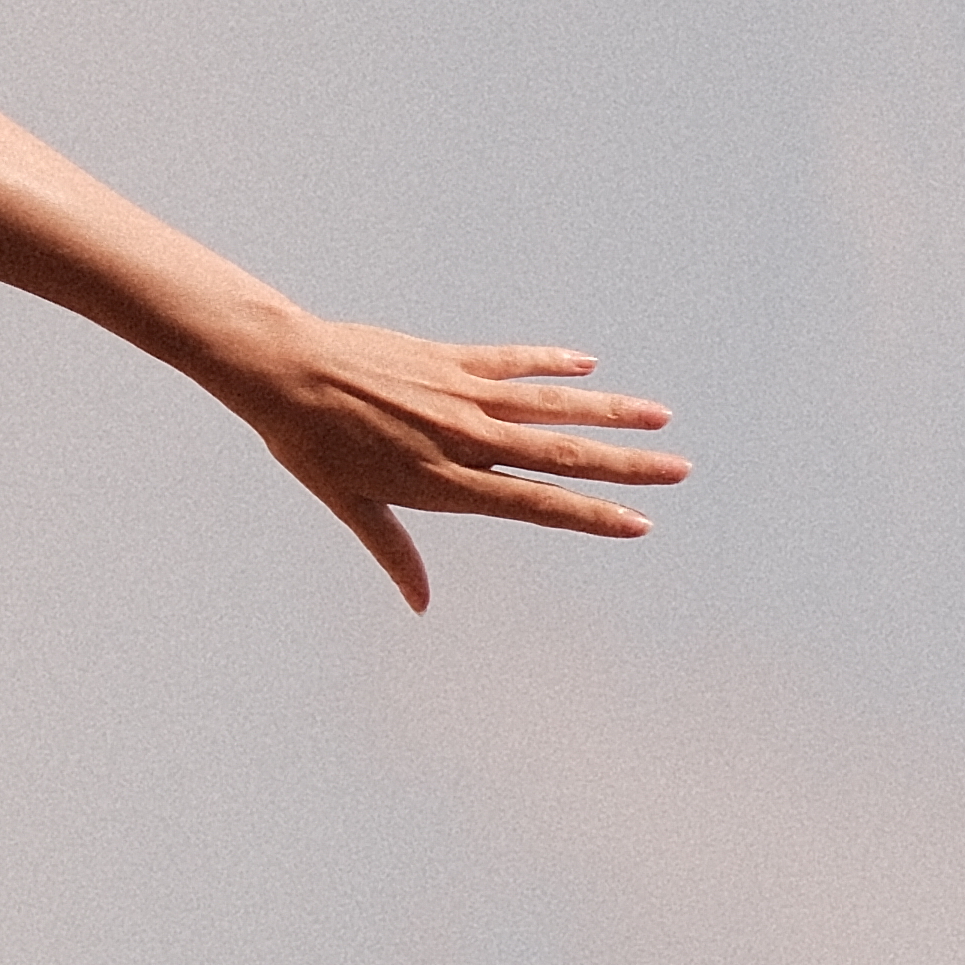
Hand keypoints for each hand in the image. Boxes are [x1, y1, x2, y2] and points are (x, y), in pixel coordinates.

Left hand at [206, 314, 684, 610]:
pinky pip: (512, 361)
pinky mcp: (449, 357)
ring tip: (659, 417)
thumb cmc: (309, 444)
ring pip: (551, 405)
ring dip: (608, 411)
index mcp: (444, 482)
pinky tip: (588, 366)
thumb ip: (395, 553)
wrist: (284, 368)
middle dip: (626, 466)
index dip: (592, 515)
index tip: (642, 523)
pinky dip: (551, 364)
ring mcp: (461, 393)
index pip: (536, 505)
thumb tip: (421, 607)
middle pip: (561, 456)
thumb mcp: (349, 506)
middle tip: (681, 469)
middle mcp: (464, 438)